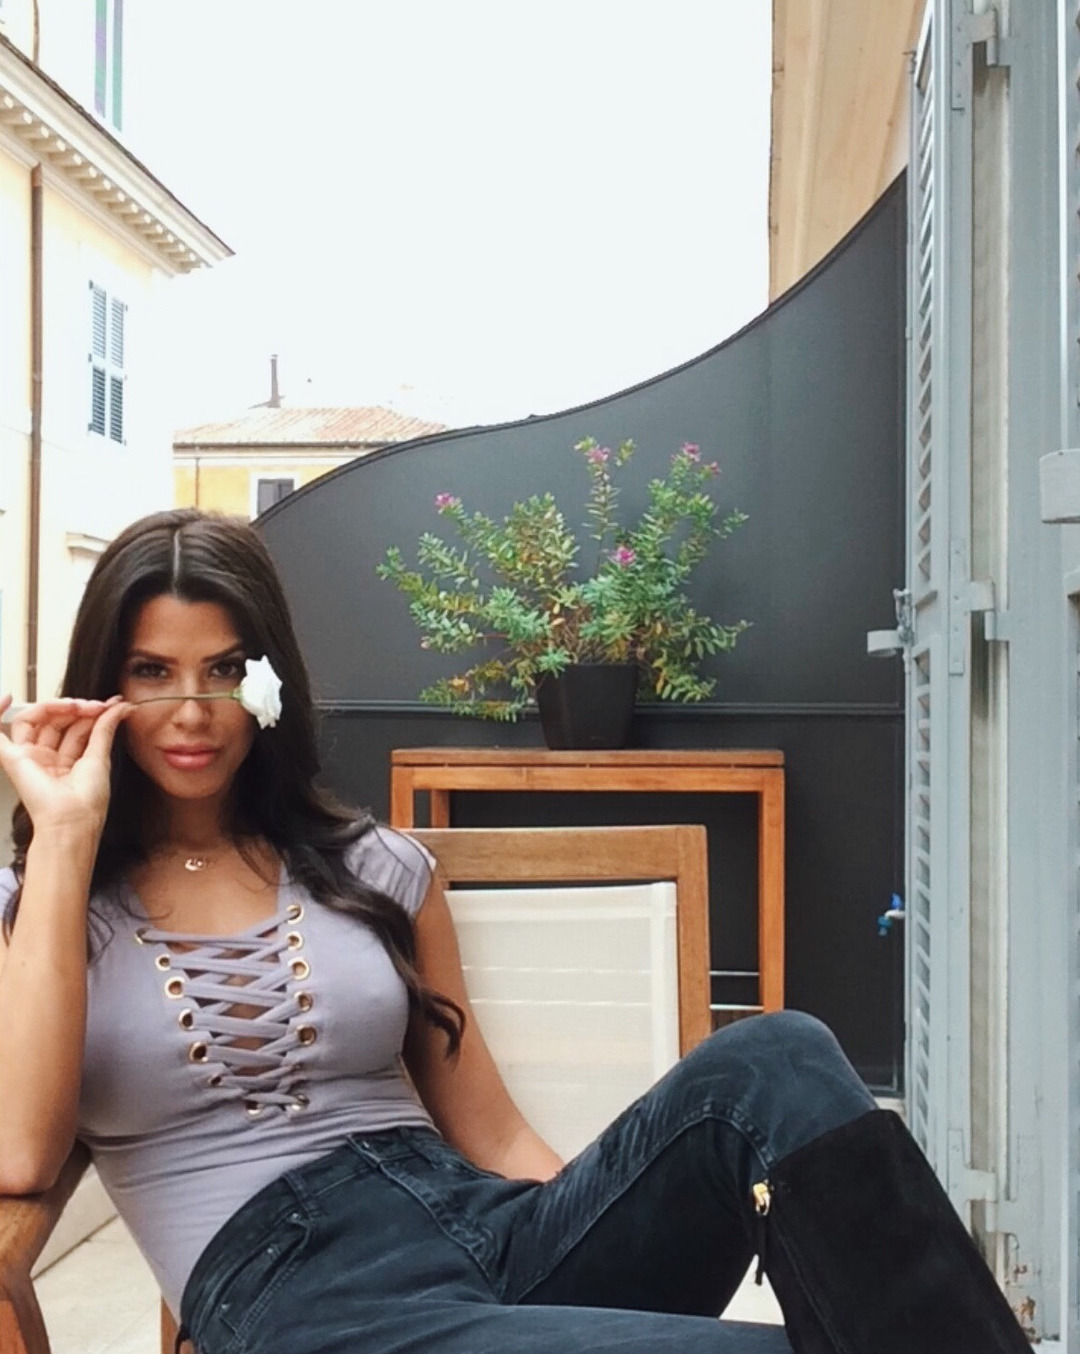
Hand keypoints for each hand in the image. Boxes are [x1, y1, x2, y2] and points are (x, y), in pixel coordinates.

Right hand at [0, 695, 132, 835]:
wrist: (72, 821)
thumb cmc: (86, 802)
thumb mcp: (99, 757)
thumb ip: (105, 729)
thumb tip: (119, 707)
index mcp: (67, 763)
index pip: (74, 727)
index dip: (89, 713)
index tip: (108, 706)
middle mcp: (47, 759)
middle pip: (56, 721)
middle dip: (76, 708)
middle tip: (95, 706)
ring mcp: (29, 757)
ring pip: (35, 719)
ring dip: (56, 707)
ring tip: (77, 706)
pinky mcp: (12, 758)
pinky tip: (6, 696)